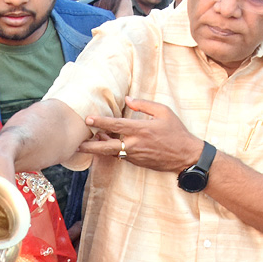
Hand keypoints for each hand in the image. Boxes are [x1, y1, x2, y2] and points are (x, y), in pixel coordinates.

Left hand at [76, 96, 201, 172]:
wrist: (186, 156)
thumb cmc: (176, 132)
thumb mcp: (164, 112)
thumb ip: (144, 105)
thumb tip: (128, 98)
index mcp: (141, 130)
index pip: (116, 125)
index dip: (100, 122)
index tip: (87, 119)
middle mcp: (135, 144)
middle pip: (107, 146)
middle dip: (90, 145)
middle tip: (76, 144)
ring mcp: (135, 156)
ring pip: (111, 152)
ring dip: (99, 147)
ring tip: (85, 143)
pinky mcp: (137, 162)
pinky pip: (120, 155)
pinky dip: (111, 150)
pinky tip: (104, 144)